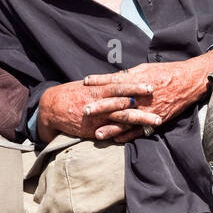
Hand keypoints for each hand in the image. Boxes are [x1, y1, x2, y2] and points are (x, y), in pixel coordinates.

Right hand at [37, 77, 162, 142]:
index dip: (136, 86)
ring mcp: (98, 118)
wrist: (51, 108)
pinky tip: (141, 134)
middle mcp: (100, 103)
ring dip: (141, 120)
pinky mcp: (94, 130)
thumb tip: (123, 77)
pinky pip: (113, 133)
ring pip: (123, 119)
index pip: (120, 86)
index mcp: (98, 89)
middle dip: (144, 103)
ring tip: (157, 121)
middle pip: (125, 102)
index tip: (151, 85)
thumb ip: (106, 83)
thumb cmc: (72, 93)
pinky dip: (127, 134)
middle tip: (161, 102)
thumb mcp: (89, 86)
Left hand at [81, 46, 212, 140]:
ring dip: (111, 129)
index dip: (100, 82)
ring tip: (97, 134)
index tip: (85, 83)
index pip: (115, 82)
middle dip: (101, 108)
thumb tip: (111, 78)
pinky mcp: (157, 119)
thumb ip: (128, 75)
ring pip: (127, 121)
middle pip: (118, 103)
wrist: (190, 81)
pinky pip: (140, 130)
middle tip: (85, 111)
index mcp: (139, 81)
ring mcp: (149, 110)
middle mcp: (142, 97)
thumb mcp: (145, 69)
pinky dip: (128, 136)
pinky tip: (117, 140)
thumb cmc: (167, 72)